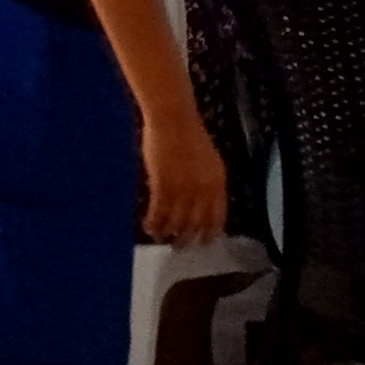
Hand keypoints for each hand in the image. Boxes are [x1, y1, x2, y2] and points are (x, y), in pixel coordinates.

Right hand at [139, 117, 228, 244]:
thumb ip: (206, 183)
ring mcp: (183, 189)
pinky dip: (152, 223)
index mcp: (217, 182)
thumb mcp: (208, 161)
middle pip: (196, 224)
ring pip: (175, 222)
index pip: (217, 217)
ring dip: (167, 234)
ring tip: (160, 237)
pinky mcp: (162, 186)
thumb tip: (199, 205)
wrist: (173, 119)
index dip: (210, 233)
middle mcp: (203, 190)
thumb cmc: (188, 134)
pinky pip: (158, 213)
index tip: (203, 242)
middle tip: (178, 246)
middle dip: (187, 239)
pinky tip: (148, 226)